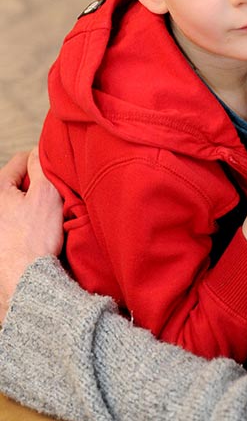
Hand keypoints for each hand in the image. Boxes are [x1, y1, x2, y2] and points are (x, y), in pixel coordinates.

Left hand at [0, 148, 62, 322]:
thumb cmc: (35, 240)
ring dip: (34, 203)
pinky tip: (39, 231)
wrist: (27, 280)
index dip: (42, 163)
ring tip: (47, 217)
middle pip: (19, 181)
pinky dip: (29, 220)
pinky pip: (18, 218)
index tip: (55, 175)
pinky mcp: (0, 239)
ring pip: (19, 200)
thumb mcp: (46, 194)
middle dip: (37, 186)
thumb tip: (39, 151)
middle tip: (54, 197)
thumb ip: (42, 166)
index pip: (21, 160)